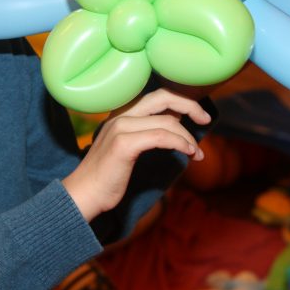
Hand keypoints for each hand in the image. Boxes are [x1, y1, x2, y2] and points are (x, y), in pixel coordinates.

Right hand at [61, 88, 210, 221]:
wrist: (84, 194)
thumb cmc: (108, 176)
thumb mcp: (128, 147)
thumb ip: (146, 132)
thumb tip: (176, 124)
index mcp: (121, 113)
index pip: (157, 95)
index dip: (182, 101)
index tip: (199, 115)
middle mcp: (120, 115)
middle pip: (163, 97)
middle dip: (190, 105)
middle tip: (205, 119)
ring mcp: (121, 127)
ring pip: (166, 121)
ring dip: (187, 137)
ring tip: (196, 153)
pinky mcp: (124, 144)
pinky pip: (161, 137)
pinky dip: (179, 143)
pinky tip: (187, 152)